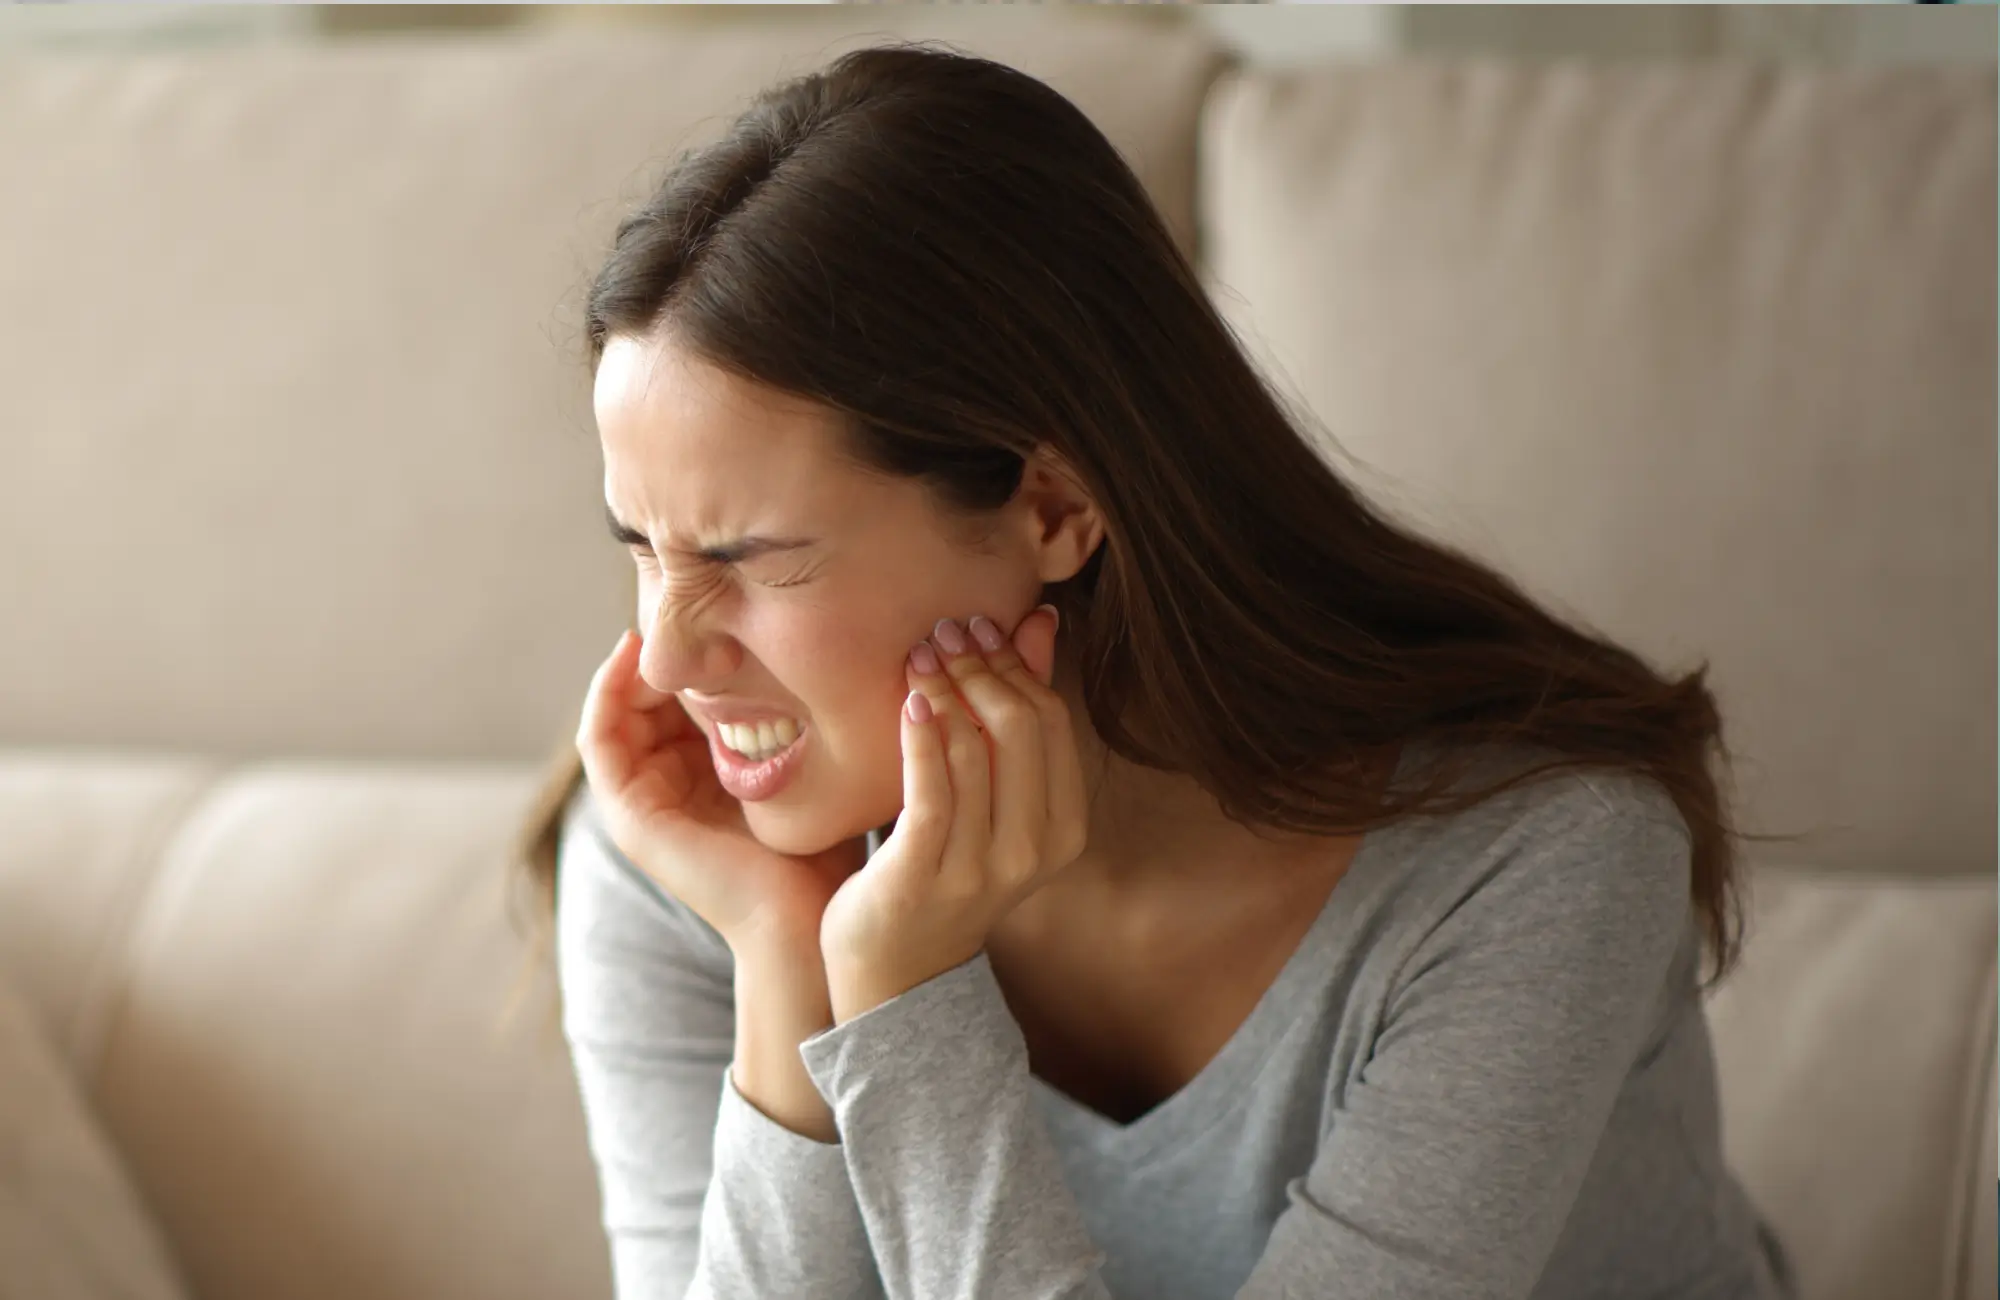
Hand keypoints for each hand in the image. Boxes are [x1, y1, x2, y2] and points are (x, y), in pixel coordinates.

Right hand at [575, 629, 867, 955]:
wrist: (810, 920)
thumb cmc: (828, 848)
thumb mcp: (813, 762)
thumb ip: (802, 715)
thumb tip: (831, 643)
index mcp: (705, 776)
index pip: (682, 698)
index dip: (692, 649)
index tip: (717, 603)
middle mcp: (667, 787)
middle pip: (647, 698)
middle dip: (661, 647)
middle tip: (679, 597)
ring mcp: (642, 804)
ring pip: (618, 712)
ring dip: (631, 662)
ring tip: (656, 618)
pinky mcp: (628, 816)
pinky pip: (599, 741)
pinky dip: (608, 694)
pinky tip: (635, 654)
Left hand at [820, 605, 1086, 1023]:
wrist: (897, 969)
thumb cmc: (942, 866)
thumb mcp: (993, 794)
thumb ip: (1018, 714)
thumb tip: (1040, 620)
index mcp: (1063, 828)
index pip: (1051, 722)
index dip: (1016, 664)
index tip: (979, 626)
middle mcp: (1032, 851)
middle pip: (1021, 728)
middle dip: (982, 668)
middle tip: (944, 631)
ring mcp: (980, 869)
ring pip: (974, 751)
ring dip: (945, 689)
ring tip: (918, 654)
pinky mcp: (924, 875)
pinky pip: (931, 792)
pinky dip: (923, 737)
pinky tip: (910, 702)